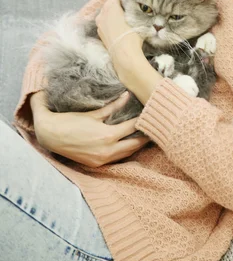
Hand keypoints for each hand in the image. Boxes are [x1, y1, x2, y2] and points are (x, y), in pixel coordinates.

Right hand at [31, 91, 149, 167]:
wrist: (49, 136)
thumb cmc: (70, 121)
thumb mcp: (94, 113)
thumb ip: (113, 106)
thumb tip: (127, 95)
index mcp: (108, 136)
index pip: (132, 127)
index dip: (143, 120)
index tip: (151, 114)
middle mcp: (107, 151)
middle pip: (135, 145)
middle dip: (145, 137)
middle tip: (155, 128)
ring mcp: (102, 160)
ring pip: (127, 154)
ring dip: (136, 146)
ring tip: (145, 136)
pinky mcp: (96, 164)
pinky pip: (116, 159)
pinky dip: (124, 152)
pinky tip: (129, 144)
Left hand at [95, 0, 144, 83]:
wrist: (124, 56)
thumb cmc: (132, 36)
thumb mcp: (138, 20)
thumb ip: (137, 11)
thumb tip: (144, 7)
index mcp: (110, 7)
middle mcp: (102, 13)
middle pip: (111, 3)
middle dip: (120, 3)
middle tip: (131, 4)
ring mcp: (99, 24)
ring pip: (107, 13)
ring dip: (115, 12)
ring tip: (126, 15)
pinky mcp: (100, 33)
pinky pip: (106, 23)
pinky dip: (112, 21)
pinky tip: (120, 25)